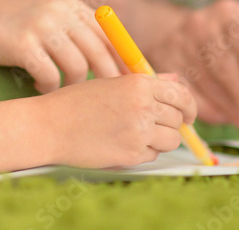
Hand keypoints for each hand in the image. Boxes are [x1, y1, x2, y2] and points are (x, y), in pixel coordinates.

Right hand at [0, 0, 122, 93]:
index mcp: (72, 5)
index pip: (111, 34)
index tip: (132, 82)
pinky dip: (49, 87)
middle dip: (107, 80)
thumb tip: (113, 61)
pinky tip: (40, 87)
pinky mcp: (23, 44)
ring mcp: (42, 26)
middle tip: (106, 99)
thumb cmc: (15, 26)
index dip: (124, 60)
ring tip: (61, 91)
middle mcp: (61, 12)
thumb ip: (77, 30)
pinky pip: (50, 75)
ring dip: (73, 86)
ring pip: (77, 67)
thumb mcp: (49, 17)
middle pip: (99, 52)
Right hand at [40, 73, 196, 168]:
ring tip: (137, 134)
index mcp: (138, 83)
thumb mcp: (112, 83)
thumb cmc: (76, 102)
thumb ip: (147, 83)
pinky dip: (144, 152)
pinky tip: (122, 144)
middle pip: (178, 118)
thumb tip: (177, 82)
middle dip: (173, 123)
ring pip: (170, 139)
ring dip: (160, 139)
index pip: (181, 95)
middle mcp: (142, 106)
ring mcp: (138, 132)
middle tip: (159, 126)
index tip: (187, 114)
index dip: (189, 106)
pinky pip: (152, 155)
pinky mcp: (131, 155)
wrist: (49, 126)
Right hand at [149, 0, 238, 138]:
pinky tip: (224, 117)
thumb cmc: (232, 50)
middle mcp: (200, 22)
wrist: (189, 41)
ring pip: (207, 83)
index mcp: (228, 12)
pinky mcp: (163, 62)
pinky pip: (187, 94)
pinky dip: (208, 111)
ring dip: (231, 110)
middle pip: (224, 65)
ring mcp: (178, 41)